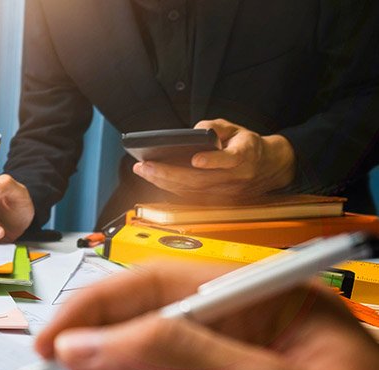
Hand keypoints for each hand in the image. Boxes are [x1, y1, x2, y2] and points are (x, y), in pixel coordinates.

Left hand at [133, 119, 295, 197]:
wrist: (269, 167)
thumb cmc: (247, 145)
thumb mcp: (236, 128)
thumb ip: (216, 127)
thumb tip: (194, 131)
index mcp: (245, 156)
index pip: (231, 160)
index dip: (213, 161)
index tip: (196, 159)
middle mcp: (235, 178)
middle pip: (200, 180)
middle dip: (169, 173)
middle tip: (145, 166)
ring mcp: (225, 192)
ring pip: (191, 190)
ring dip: (163, 182)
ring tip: (142, 170)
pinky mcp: (217, 200)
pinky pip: (190, 196)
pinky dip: (169, 188)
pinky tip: (153, 178)